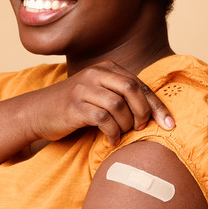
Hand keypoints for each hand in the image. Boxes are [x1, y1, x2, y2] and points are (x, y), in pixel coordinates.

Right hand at [24, 60, 174, 145]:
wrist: (37, 112)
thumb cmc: (74, 106)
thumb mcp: (98, 93)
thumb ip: (120, 95)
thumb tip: (154, 112)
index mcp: (105, 68)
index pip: (140, 84)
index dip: (157, 105)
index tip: (170, 124)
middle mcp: (95, 74)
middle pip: (132, 89)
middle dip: (144, 112)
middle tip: (142, 128)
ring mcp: (83, 89)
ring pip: (119, 106)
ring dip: (126, 125)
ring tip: (122, 134)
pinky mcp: (74, 106)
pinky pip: (103, 120)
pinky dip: (112, 133)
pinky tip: (111, 140)